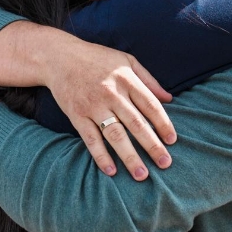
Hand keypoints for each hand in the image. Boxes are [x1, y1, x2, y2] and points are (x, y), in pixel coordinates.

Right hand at [41, 41, 174, 180]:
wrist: (59, 57)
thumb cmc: (97, 58)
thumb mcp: (126, 61)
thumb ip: (148, 80)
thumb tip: (169, 98)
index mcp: (127, 79)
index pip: (150, 105)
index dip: (163, 124)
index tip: (172, 141)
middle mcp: (112, 93)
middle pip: (136, 123)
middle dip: (152, 145)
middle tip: (165, 164)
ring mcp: (94, 106)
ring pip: (115, 134)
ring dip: (130, 156)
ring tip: (142, 175)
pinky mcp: (77, 115)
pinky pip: (91, 139)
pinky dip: (100, 155)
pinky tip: (111, 171)